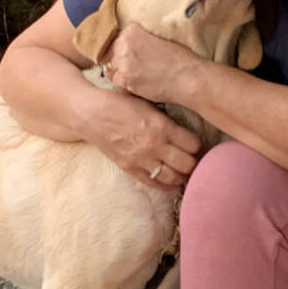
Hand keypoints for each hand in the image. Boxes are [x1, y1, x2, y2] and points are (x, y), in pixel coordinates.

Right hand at [82, 83, 201, 190]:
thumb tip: (183, 127)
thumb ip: (165, 117)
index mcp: (161, 126)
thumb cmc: (119, 103)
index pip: (192, 143)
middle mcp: (154, 145)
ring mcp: (142, 159)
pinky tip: (172, 184)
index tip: (195, 145)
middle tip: (194, 161)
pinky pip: (153, 183)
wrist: (91, 114)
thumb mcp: (147, 102)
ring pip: (173, 177)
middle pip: (186, 163)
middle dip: (193, 162)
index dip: (197, 145)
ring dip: (182, 176)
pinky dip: (166, 186)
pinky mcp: (130, 168)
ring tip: (185, 173)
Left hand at [99, 23, 199, 105]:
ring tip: (137, 74)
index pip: (120, 36)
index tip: (135, 51)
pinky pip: (115, 80)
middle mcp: (123, 44)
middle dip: (121, 57)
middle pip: (112, 50)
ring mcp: (123, 63)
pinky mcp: (125, 81)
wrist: (188, 78)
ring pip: (111, 65)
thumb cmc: (181, 58)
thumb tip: (133, 45)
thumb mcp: (160, 38)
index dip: (127, 45)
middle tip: (137, 64)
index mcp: (132, 30)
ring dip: (120, 69)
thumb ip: (142, 38)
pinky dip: (123, 82)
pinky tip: (135, 82)